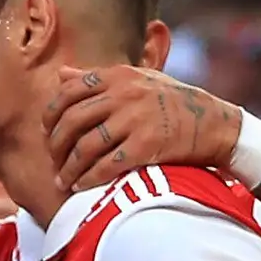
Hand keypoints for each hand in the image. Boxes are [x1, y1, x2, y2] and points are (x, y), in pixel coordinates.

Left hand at [45, 64, 240, 192]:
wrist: (213, 123)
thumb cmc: (171, 102)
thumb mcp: (137, 79)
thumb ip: (97, 78)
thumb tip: (60, 74)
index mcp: (119, 75)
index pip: (69, 91)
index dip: (51, 114)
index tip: (47, 132)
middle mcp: (125, 94)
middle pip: (72, 120)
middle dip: (56, 145)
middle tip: (53, 162)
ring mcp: (136, 118)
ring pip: (86, 146)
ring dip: (69, 168)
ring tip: (63, 181)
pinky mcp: (147, 144)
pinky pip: (107, 164)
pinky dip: (89, 178)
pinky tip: (82, 186)